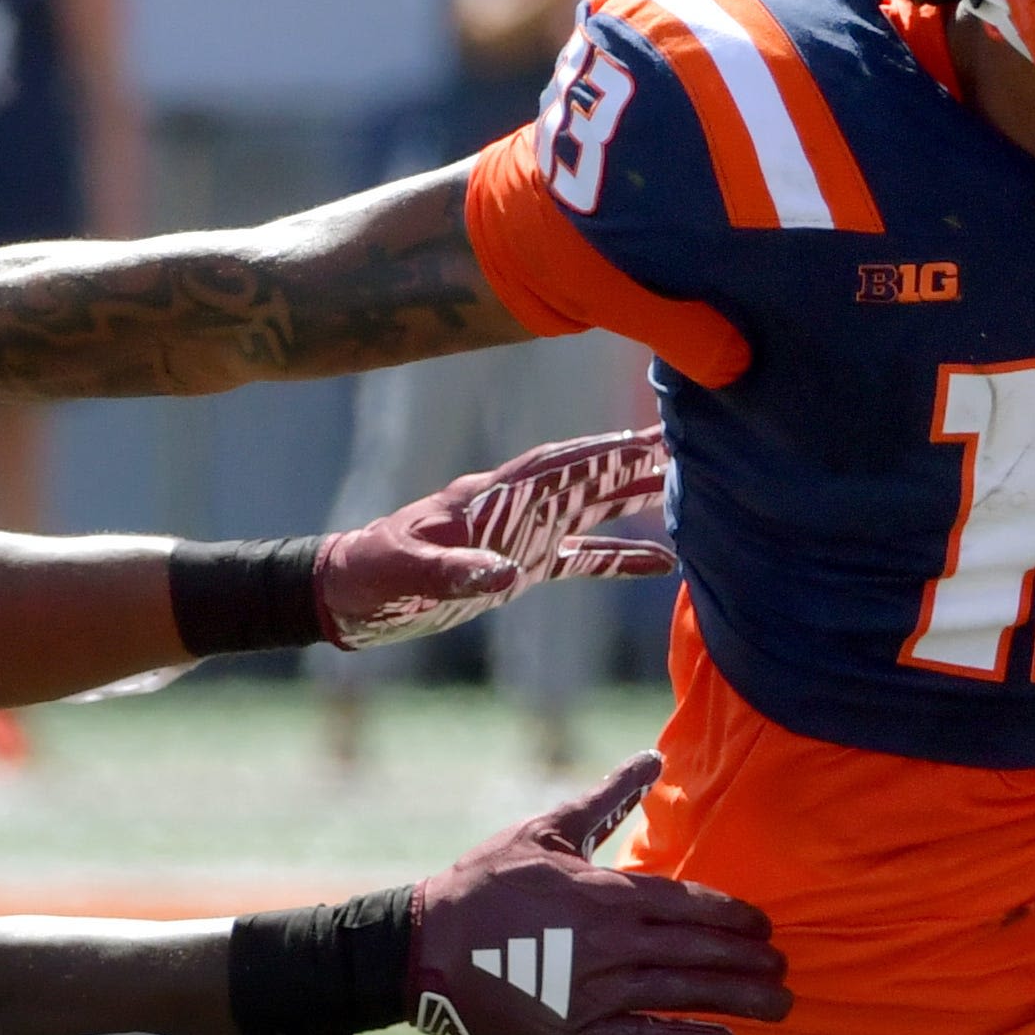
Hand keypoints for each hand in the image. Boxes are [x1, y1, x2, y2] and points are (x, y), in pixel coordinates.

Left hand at [319, 429, 671, 648]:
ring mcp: (517, 536)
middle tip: (685, 443)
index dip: (601, 453)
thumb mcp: (403, 571)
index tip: (648, 438)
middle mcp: (511, 509)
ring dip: (634, 500)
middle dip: (632, 461)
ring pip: (590, 511)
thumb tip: (504, 574)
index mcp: (486, 498)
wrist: (347, 595)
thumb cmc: (370, 575)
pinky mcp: (517, 568)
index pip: (556, 467)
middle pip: (584, 478)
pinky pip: (579, 560)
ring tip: (687, 490)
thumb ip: (452, 570)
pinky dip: (619, 560)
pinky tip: (660, 563)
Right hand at [407, 752, 788, 1034]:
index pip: (688, 903)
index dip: (732, 915)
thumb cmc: (482, 883)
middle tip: (785, 966)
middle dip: (747, 959)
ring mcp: (594, 990)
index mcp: (605, 892)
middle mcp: (610, 943)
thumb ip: (606, 799)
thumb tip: (653, 758)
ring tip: (779, 1004)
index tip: (764, 925)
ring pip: (683, 994)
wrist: (422, 947)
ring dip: (737, 999)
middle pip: (697, 950)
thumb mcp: (544, 830)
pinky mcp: (573, 1031)